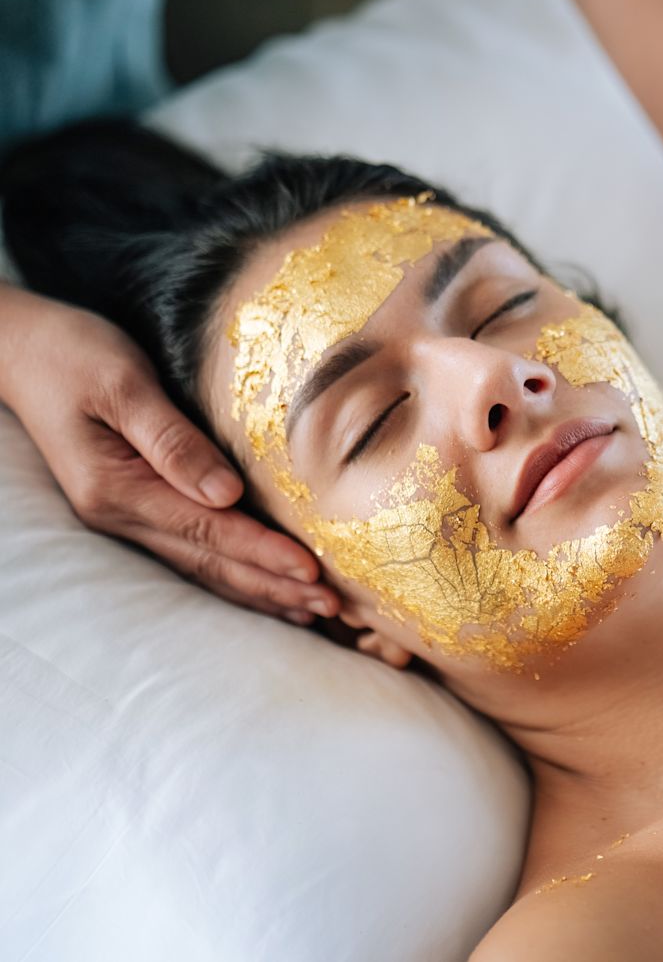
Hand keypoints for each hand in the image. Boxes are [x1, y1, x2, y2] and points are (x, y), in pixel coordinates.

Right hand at [0, 287, 339, 625]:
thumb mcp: (122, 384)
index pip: (208, 531)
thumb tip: (225, 492)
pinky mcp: (137, 509)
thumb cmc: (73, 354)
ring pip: (204, 568)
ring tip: (313, 611)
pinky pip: (194, 553)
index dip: (263, 553)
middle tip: (332, 607)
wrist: (19, 351)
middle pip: (212, 563)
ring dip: (260, 592)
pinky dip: (235, 574)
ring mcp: (126, 518)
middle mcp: (121, 516)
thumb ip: (171, 440)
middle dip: (274, 587)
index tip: (311, 572)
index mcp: (118, 489)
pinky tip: (268, 588)